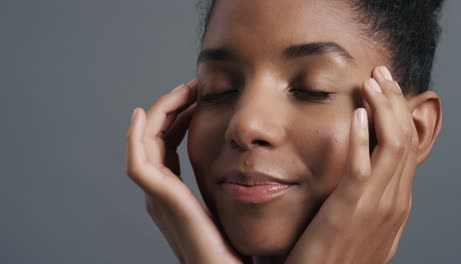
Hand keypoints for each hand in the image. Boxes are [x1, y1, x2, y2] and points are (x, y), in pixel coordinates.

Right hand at [125, 81, 242, 263]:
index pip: (169, 143)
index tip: (200, 95)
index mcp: (176, 193)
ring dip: (159, 113)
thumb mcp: (232, 206)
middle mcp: (162, 193)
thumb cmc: (236, 247)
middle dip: (170, 108)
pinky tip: (142, 115)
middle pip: (155, 139)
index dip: (179, 116)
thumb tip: (251, 159)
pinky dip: (136, 139)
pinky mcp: (162, 202)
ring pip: (145, 144)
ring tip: (183, 90)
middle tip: (192, 86)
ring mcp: (159, 197)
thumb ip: (232, 184)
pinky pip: (139, 164)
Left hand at [285, 66, 418, 263]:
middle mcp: (394, 202)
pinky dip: (362, 136)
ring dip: (384, 109)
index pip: (407, 148)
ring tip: (371, 82)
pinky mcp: (350, 209)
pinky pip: (363, 165)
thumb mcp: (361, 224)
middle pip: (405, 139)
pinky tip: (354, 113)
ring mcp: (376, 206)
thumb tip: (362, 175)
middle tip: (381, 75)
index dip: (399, 114)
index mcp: (396, 203)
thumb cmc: (334, 256)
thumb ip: (365, 199)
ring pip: (393, 145)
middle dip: (395, 102)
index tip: (384, 89)